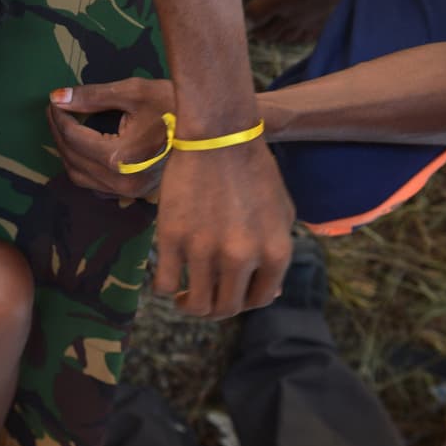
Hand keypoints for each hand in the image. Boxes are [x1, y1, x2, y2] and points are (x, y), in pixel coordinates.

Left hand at [46, 78, 175, 198]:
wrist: (213, 131)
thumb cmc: (176, 106)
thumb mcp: (134, 93)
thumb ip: (92, 97)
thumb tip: (57, 97)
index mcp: (119, 159)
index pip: (74, 138)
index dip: (59, 117)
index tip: (53, 101)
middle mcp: (121, 183)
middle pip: (72, 159)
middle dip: (59, 133)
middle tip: (56, 109)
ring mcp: (128, 193)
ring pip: (80, 177)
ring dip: (67, 152)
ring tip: (65, 125)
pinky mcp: (134, 194)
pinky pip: (95, 185)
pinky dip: (83, 166)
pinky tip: (83, 146)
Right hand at [153, 138, 293, 318]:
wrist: (219, 136)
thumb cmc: (253, 171)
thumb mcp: (281, 214)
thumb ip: (275, 255)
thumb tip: (270, 294)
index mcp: (276, 252)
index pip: (260, 301)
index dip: (243, 302)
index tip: (230, 294)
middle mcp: (242, 257)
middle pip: (225, 308)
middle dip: (214, 309)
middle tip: (202, 298)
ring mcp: (205, 249)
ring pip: (194, 304)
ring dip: (187, 306)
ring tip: (182, 296)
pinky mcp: (173, 238)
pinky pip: (164, 284)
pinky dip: (164, 287)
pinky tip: (167, 276)